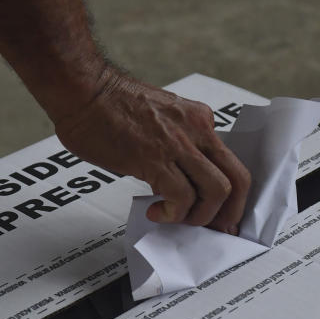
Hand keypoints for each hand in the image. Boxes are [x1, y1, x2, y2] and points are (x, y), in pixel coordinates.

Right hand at [53, 69, 250, 234]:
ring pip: (217, 191)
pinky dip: (173, 214)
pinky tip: (155, 211)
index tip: (220, 216)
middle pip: (237, 179)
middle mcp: (197, 130)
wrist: (82, 90)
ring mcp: (179, 144)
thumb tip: (172, 181)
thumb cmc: (108, 105)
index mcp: (199, 120)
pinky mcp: (155, 159)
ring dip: (200, 216)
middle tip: (213, 229)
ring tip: (175, 218)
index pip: (231, 163)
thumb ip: (174, 148)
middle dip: (229, 213)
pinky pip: (182, 197)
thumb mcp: (158, 121)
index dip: (231, 196)